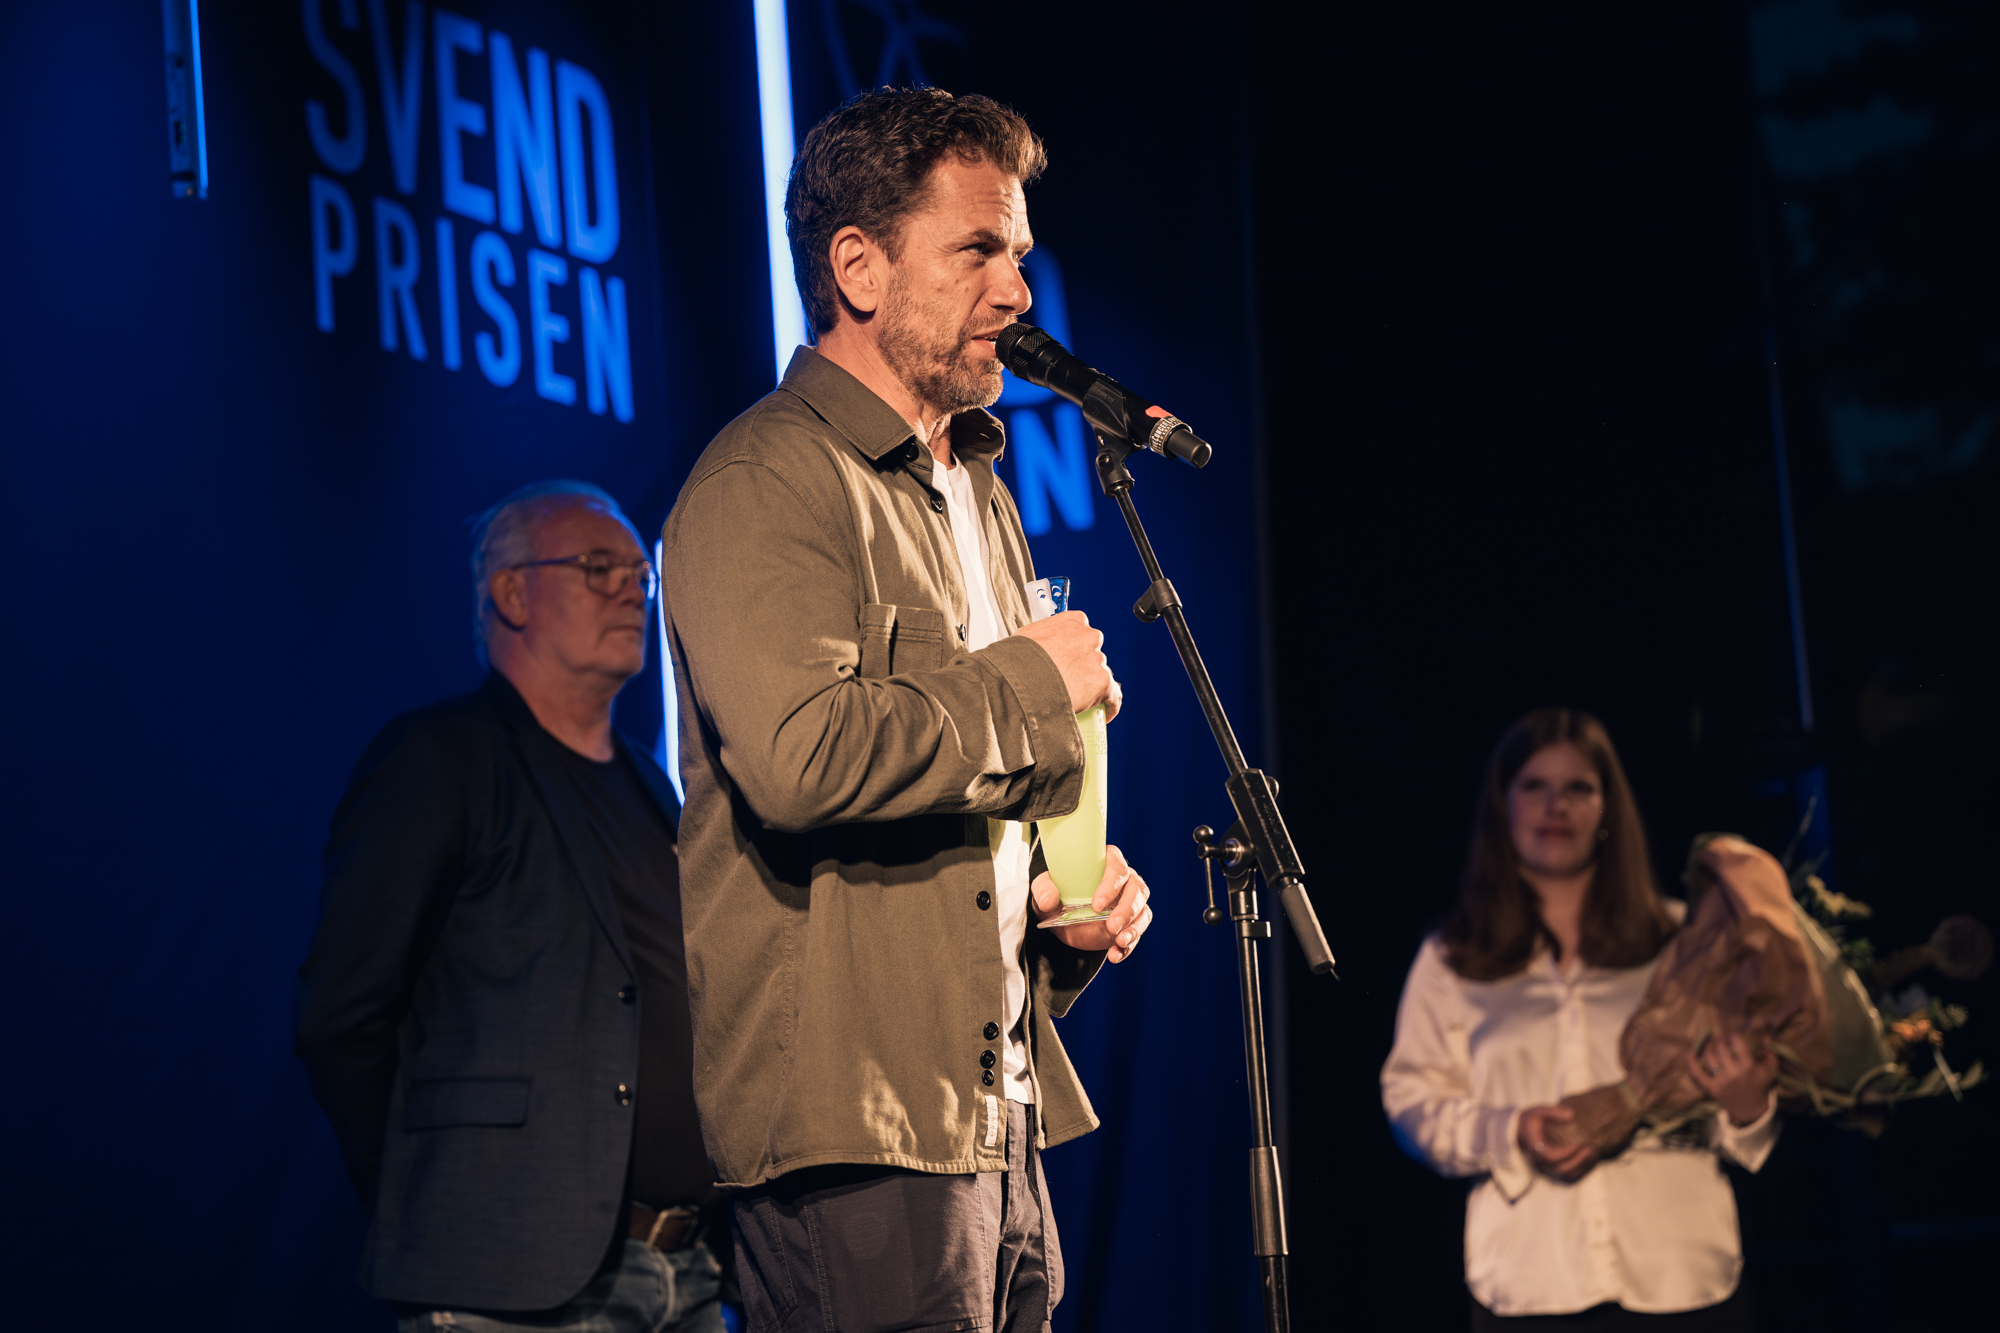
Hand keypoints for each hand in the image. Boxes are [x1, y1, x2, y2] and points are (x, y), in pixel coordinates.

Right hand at [1014, 611, 1121, 720]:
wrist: (1018, 679)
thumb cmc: (1016, 660)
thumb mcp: (1026, 637)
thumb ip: (1041, 638)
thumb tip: (1035, 650)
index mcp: (1073, 621)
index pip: (1083, 636)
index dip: (1077, 652)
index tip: (1071, 664)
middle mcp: (1089, 636)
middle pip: (1093, 656)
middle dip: (1084, 670)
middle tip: (1070, 686)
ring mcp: (1097, 659)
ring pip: (1101, 677)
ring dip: (1092, 689)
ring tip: (1077, 704)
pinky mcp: (1103, 682)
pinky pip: (1113, 697)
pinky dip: (1109, 707)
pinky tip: (1103, 714)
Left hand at [1032, 844, 1151, 961]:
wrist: (1064, 922)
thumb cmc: (1058, 896)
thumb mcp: (1044, 890)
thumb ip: (1043, 890)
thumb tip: (1048, 900)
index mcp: (1105, 863)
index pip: (1116, 867)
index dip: (1111, 884)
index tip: (1097, 905)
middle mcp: (1124, 880)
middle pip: (1137, 889)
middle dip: (1127, 910)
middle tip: (1111, 927)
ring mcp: (1131, 902)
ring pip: (1142, 911)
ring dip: (1133, 928)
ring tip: (1119, 941)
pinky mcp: (1132, 923)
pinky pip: (1137, 933)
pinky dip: (1127, 946)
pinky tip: (1115, 954)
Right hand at [1518, 1105, 1598, 1181]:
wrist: (1520, 1132)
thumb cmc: (1531, 1121)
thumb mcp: (1537, 1112)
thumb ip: (1553, 1112)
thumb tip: (1571, 1115)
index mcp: (1534, 1148)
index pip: (1550, 1157)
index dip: (1565, 1153)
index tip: (1577, 1144)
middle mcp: (1540, 1162)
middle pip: (1561, 1169)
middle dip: (1578, 1160)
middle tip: (1591, 1148)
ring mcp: (1547, 1168)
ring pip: (1566, 1175)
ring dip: (1581, 1166)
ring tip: (1593, 1151)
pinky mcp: (1553, 1171)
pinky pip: (1569, 1177)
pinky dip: (1580, 1170)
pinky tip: (1589, 1158)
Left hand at [1687, 1033, 1777, 1125]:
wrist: (1750, 1110)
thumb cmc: (1760, 1085)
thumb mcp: (1771, 1070)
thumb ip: (1770, 1052)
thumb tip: (1765, 1036)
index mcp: (1749, 1067)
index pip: (1737, 1043)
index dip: (1733, 1036)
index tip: (1734, 1037)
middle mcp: (1734, 1074)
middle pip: (1720, 1048)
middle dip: (1720, 1040)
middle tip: (1721, 1039)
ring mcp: (1721, 1082)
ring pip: (1708, 1057)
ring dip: (1707, 1047)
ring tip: (1711, 1045)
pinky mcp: (1711, 1089)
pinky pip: (1696, 1074)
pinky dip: (1690, 1063)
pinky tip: (1688, 1053)